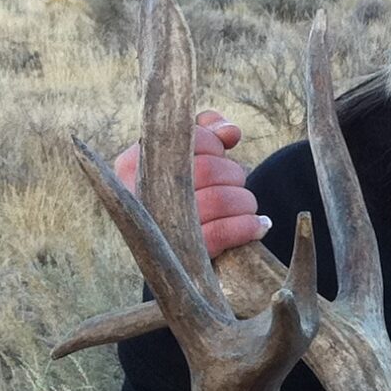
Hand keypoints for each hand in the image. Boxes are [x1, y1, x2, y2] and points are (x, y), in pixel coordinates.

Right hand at [110, 110, 263, 256]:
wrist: (169, 258)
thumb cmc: (180, 196)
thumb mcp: (185, 159)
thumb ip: (206, 133)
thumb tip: (230, 132)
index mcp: (132, 164)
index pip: (185, 138)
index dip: (213, 144)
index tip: (220, 153)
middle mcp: (139, 194)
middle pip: (206, 169)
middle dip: (233, 174)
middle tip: (239, 183)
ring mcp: (160, 226)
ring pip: (219, 200)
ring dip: (244, 201)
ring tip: (248, 206)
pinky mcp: (182, 253)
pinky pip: (222, 233)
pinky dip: (247, 226)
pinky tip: (259, 225)